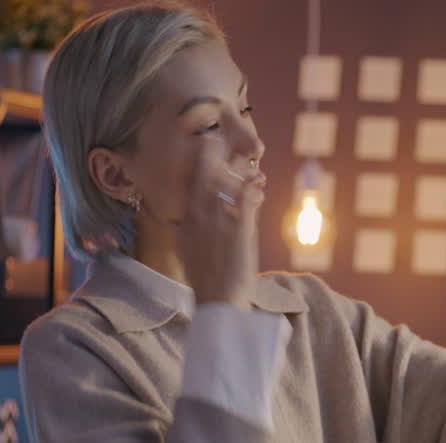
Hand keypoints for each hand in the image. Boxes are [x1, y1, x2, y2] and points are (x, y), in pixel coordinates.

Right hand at [175, 137, 264, 307]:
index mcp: (186, 220)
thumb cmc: (205, 277)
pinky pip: (246, 198)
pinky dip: (253, 189)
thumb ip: (190, 228)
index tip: (205, 143)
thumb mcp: (188, 248)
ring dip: (241, 170)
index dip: (197, 159)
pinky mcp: (240, 228)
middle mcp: (200, 215)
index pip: (187, 180)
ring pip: (229, 182)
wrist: (218, 298)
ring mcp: (219, 220)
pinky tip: (259, 185)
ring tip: (252, 164)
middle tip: (226, 141)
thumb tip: (186, 218)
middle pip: (206, 174)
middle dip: (216, 154)